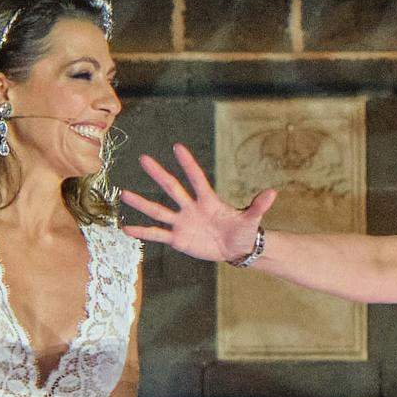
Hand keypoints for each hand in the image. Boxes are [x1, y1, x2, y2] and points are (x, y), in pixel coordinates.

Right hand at [116, 144, 274, 265]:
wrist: (235, 248)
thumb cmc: (243, 231)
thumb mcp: (251, 220)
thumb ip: (257, 207)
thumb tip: (273, 193)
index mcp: (208, 201)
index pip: (197, 179)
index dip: (188, 164)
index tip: (177, 147)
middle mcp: (191, 207)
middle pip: (172, 188)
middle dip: (158, 174)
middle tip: (143, 158)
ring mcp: (182, 222)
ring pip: (158, 211)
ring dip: (141, 203)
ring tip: (123, 193)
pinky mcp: (178, 239)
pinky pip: (157, 235)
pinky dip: (142, 232)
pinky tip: (125, 227)